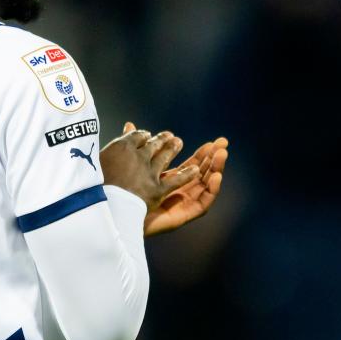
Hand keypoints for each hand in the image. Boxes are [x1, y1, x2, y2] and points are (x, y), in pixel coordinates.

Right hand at [99, 124, 194, 208]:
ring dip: (173, 149)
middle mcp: (138, 156)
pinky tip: (195, 170)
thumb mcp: (95, 162)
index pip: (135, 136)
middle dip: (161, 139)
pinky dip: (186, 174)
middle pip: (152, 144)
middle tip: (168, 135)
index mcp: (121, 147)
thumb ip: (106, 150)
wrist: (101, 205)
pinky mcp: (156, 189)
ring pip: (165, 157)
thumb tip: (106, 137)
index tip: (145, 135)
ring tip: (178, 142)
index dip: (141, 135)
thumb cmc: (90, 186)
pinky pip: (175, 180)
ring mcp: (149, 172)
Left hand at [127, 122, 227, 236]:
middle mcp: (179, 192)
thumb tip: (130, 124)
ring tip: (222, 154)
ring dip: (216, 169)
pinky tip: (216, 176)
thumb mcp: (131, 165)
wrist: (118, 215)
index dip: (203, 154)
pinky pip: (203, 203)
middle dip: (214, 158)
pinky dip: (212, 190)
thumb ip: (133, 147)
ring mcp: (183, 204)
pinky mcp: (184, 215)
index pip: (192, 165)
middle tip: (222, 143)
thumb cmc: (121, 193)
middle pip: (203, 173)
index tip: (212, 142)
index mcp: (170, 180)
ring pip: (206, 185)